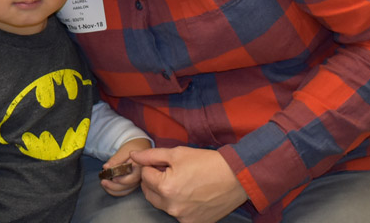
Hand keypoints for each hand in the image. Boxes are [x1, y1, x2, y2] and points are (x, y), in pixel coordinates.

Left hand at [101, 137, 151, 196]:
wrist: (139, 147)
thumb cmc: (132, 146)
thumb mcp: (124, 150)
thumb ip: (116, 159)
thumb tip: (106, 167)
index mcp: (141, 167)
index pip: (134, 178)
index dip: (122, 180)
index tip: (112, 178)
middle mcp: (141, 176)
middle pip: (128, 186)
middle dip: (114, 186)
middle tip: (102, 182)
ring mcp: (137, 181)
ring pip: (126, 190)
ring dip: (113, 189)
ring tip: (103, 184)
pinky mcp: (132, 183)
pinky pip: (124, 191)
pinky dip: (115, 191)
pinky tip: (107, 187)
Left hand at [130, 146, 246, 222]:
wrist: (236, 177)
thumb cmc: (206, 162)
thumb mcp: (176, 153)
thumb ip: (151, 155)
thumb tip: (133, 156)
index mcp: (165, 188)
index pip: (144, 176)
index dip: (152, 166)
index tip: (164, 163)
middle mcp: (172, 206)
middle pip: (149, 193)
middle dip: (154, 181)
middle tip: (169, 172)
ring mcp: (183, 218)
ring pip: (162, 204)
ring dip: (165, 194)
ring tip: (181, 182)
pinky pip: (177, 214)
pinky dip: (178, 205)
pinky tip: (190, 194)